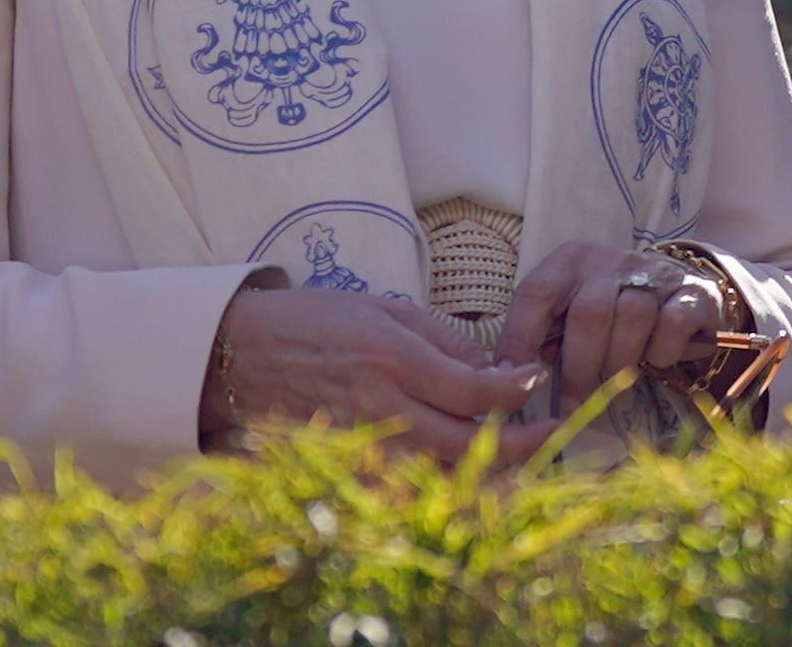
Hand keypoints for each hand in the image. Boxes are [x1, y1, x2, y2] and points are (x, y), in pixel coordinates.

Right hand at [200, 285, 554, 463]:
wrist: (240, 354)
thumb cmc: (315, 320)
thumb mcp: (384, 307)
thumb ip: (440, 337)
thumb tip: (490, 367)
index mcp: (394, 358)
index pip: (474, 388)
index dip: (516, 389)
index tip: (538, 379)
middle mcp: (382, 405)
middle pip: (466, 442)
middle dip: (519, 443)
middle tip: (552, 432)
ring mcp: (362, 441)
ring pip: (439, 472)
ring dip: (487, 471)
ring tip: (522, 458)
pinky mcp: (345, 464)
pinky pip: (404, 484)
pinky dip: (440, 484)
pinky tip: (467, 474)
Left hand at [493, 240, 730, 411]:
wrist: (676, 290)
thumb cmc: (608, 310)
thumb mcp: (568, 313)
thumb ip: (541, 336)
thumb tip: (509, 377)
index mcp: (570, 261)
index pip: (535, 295)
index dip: (519, 339)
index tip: (510, 379)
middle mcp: (609, 260)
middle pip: (589, 314)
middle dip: (579, 367)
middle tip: (572, 402)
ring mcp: (654, 272)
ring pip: (632, 318)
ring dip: (620, 360)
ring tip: (615, 374)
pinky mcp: (690, 293)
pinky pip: (671, 325)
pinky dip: (661, 352)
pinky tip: (655, 358)